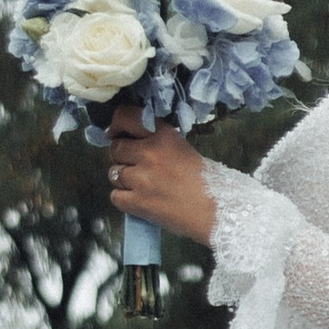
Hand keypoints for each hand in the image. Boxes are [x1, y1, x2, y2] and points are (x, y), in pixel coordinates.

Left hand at [106, 100, 216, 245]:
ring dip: (123, 179)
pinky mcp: (137, 203)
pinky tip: (138, 200)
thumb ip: (157, 142)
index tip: (116, 133)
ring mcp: (141, 178)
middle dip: (122, 156)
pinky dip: (123, 199)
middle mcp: (149, 152)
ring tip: (141, 185)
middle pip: (115, 148)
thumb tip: (131, 141)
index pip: (125, 116)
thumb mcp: (182, 148)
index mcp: (162, 135)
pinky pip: (115, 196)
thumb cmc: (205, 181)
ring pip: (113, 173)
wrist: (216, 211)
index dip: (115, 125)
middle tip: (137, 166)